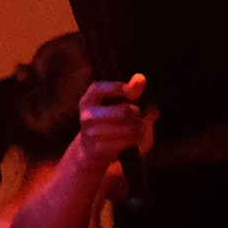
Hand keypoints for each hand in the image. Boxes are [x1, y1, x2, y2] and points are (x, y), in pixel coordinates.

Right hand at [65, 74, 154, 188]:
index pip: (98, 88)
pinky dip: (136, 139)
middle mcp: (87, 116)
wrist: (89, 150)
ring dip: (139, 128)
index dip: (117, 88)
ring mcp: (91, 134)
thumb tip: (140, 78)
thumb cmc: (107, 120)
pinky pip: (127, 141)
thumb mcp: (115, 103)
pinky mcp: (98, 148)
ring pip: (129, 128)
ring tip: (139, 128)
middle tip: (138, 116)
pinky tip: (134, 138)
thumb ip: (129, 90)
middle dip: (136, 114)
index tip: (132, 94)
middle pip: (123, 111)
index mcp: (87, 100)